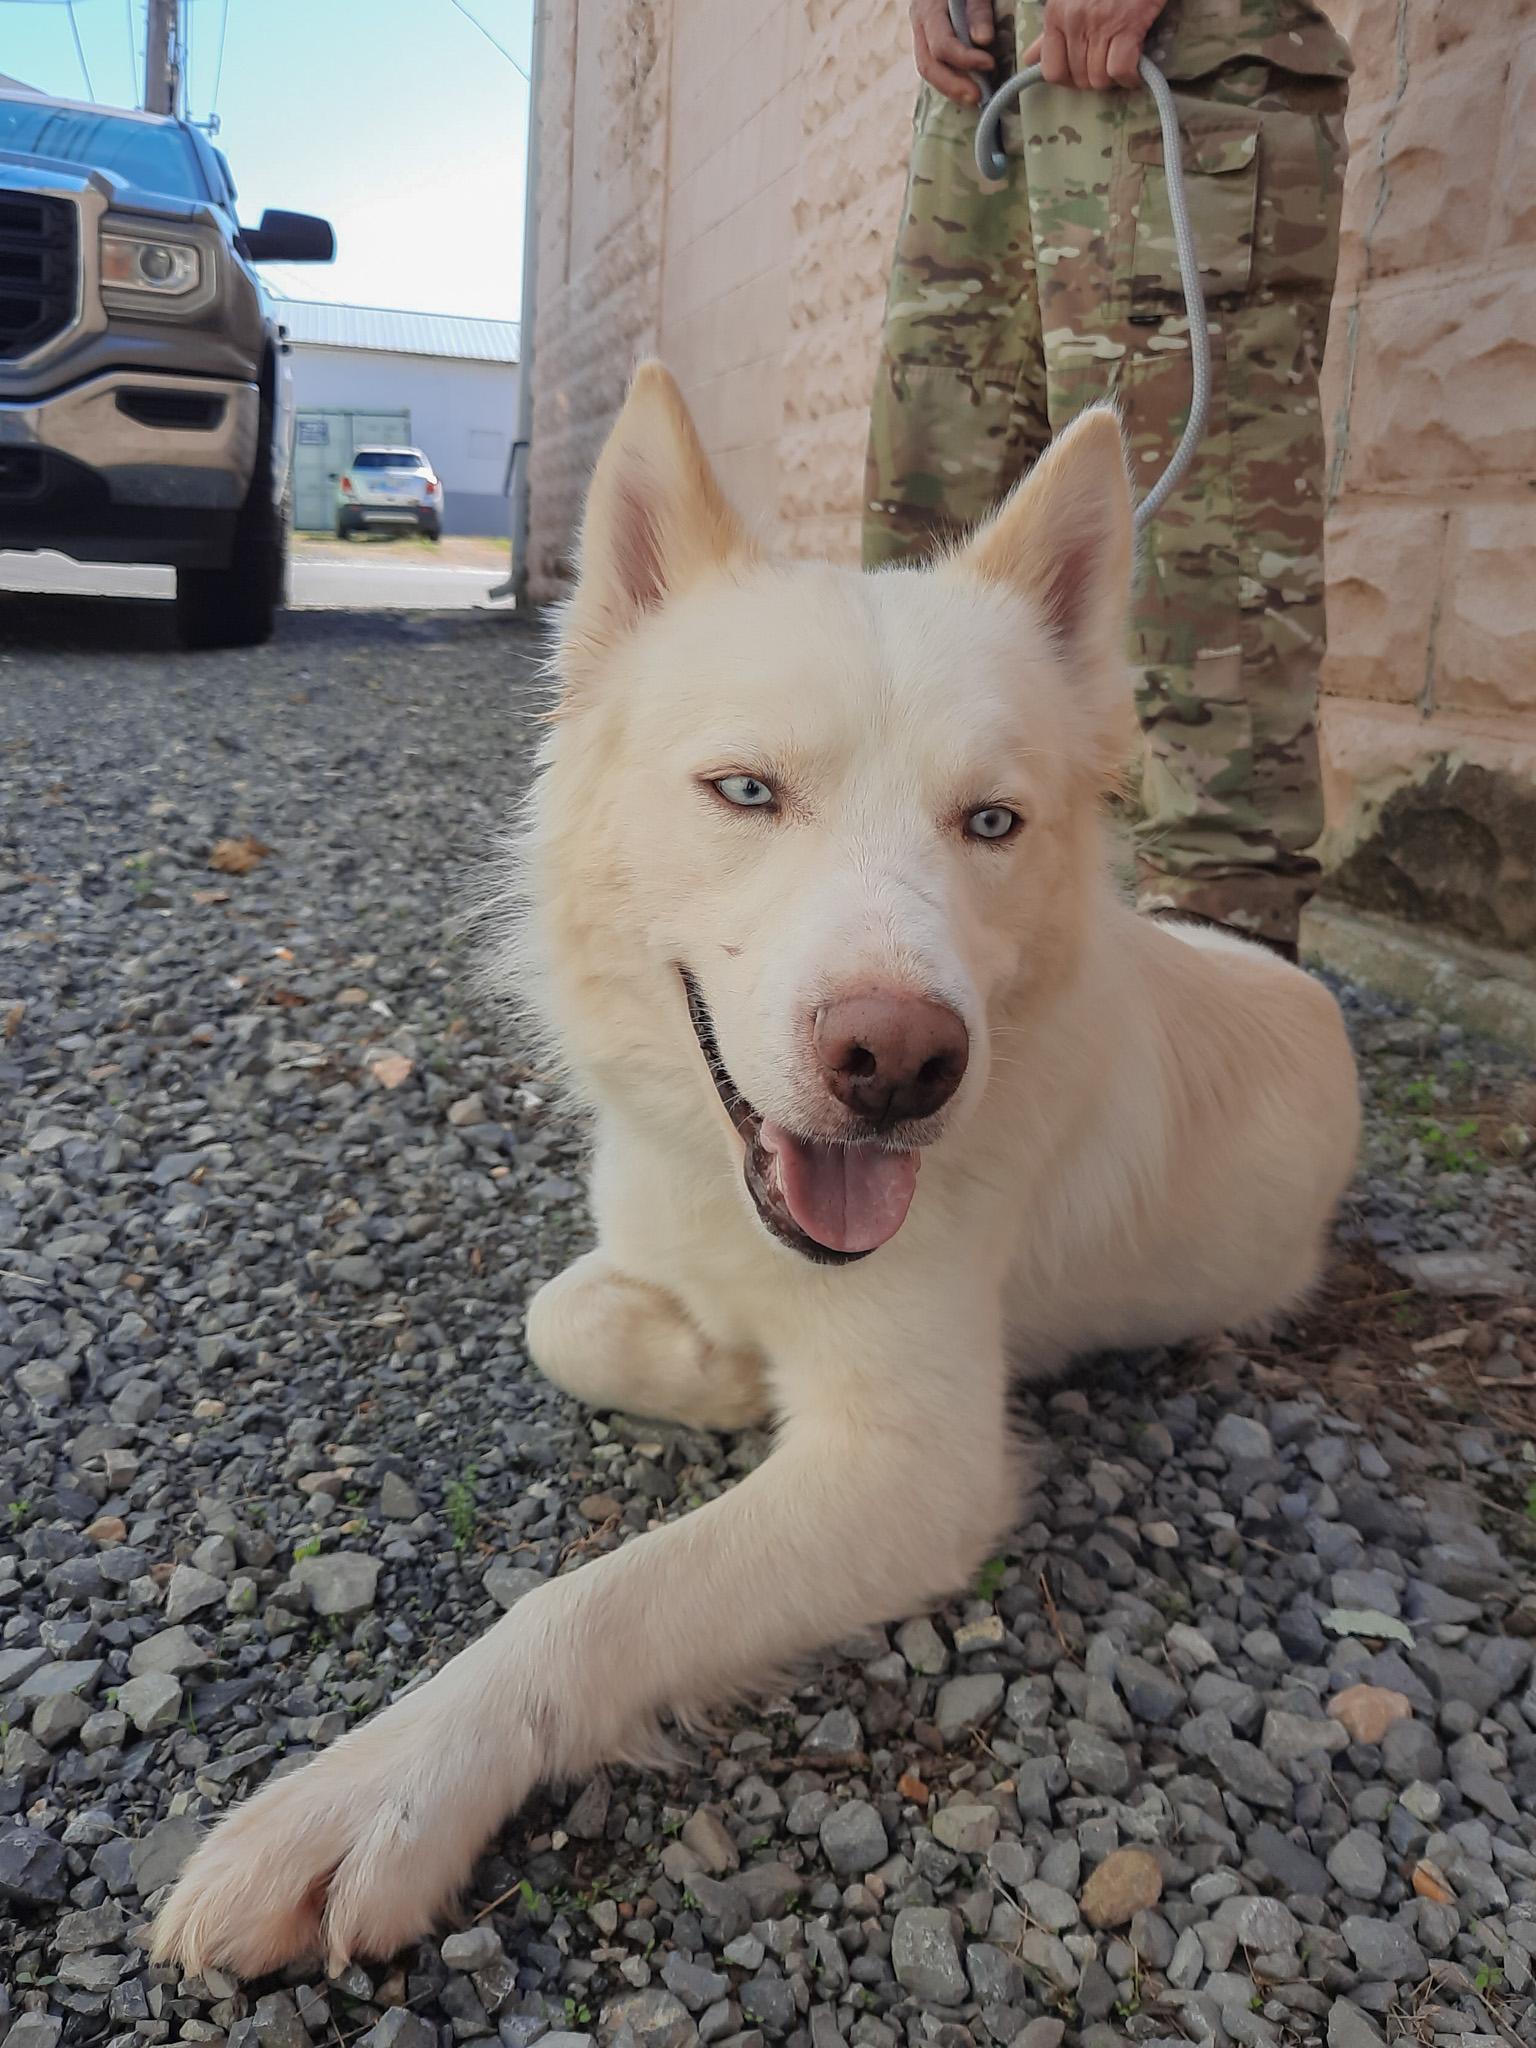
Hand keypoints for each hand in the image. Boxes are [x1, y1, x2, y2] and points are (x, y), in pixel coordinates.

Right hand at [911, 0, 996, 105]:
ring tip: (973, 99)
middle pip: (928, 64)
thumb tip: (983, 40)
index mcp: (929, 8)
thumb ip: (978, 9)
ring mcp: (920, 32)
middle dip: (953, 85)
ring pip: (927, 69)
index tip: (989, 65)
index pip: (942, 44)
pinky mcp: (927, 40)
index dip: (965, 59)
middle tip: (978, 98)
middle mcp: (919, 22)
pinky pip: (933, 66)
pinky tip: (965, 89)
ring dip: (950, 89)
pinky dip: (949, 81)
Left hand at [1020, 0, 1165, 88]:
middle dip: (1093, 80)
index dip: (1067, 80)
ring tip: (1120, 67)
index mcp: (1056, 15)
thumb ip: (1051, 32)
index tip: (1080, 76)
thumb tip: (1030, 58)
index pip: (1051, 71)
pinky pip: (1121, 69)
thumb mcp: (1070, 1)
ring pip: (1099, 78)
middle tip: (1105, 68)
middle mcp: (1074, 22)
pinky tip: (1134, 73)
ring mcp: (1101, 24)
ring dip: (1112, 81)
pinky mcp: (1128, 26)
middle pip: (1078, 78)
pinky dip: (1129, 78)